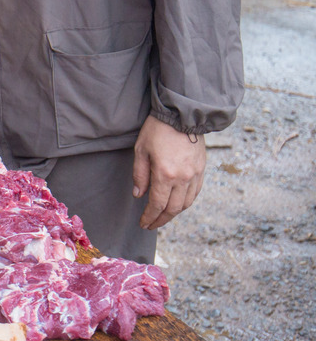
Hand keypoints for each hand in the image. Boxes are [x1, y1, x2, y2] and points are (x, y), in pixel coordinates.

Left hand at [133, 115, 206, 229]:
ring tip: (163, 216)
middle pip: (173, 208)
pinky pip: (195, 193)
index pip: (157, 204)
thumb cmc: (157, 130)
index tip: (143, 223)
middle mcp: (183, 178)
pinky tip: (178, 204)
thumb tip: (139, 195)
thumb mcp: (141, 150)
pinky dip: (186, 202)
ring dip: (174, 213)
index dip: (150, 216)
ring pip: (186, 203)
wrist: (182, 116)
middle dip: (161, 219)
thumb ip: (140, 174)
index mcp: (165, 174)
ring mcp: (194, 175)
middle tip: (151, 225)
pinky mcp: (202, 170)